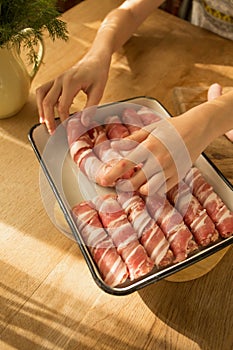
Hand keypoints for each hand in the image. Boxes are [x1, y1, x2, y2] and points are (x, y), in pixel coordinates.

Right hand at [36, 53, 110, 133]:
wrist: (96, 59)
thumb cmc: (98, 73)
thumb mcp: (98, 91)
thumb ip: (90, 107)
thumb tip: (83, 122)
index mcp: (71, 82)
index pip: (62, 106)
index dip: (64, 120)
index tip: (68, 129)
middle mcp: (60, 79)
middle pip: (47, 102)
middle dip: (48, 119)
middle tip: (52, 132)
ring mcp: (56, 79)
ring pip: (41, 94)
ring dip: (40, 109)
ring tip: (44, 122)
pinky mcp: (56, 80)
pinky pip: (43, 90)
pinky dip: (42, 101)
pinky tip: (46, 112)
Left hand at [102, 84, 231, 194]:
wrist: (197, 129)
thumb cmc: (172, 128)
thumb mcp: (150, 129)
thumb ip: (132, 139)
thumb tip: (114, 146)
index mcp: (148, 147)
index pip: (125, 164)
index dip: (112, 175)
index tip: (103, 181)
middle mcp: (158, 161)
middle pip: (134, 182)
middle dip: (123, 186)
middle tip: (119, 185)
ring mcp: (169, 171)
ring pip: (149, 190)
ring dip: (138, 189)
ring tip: (135, 185)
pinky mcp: (178, 177)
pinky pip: (162, 190)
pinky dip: (153, 189)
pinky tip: (148, 184)